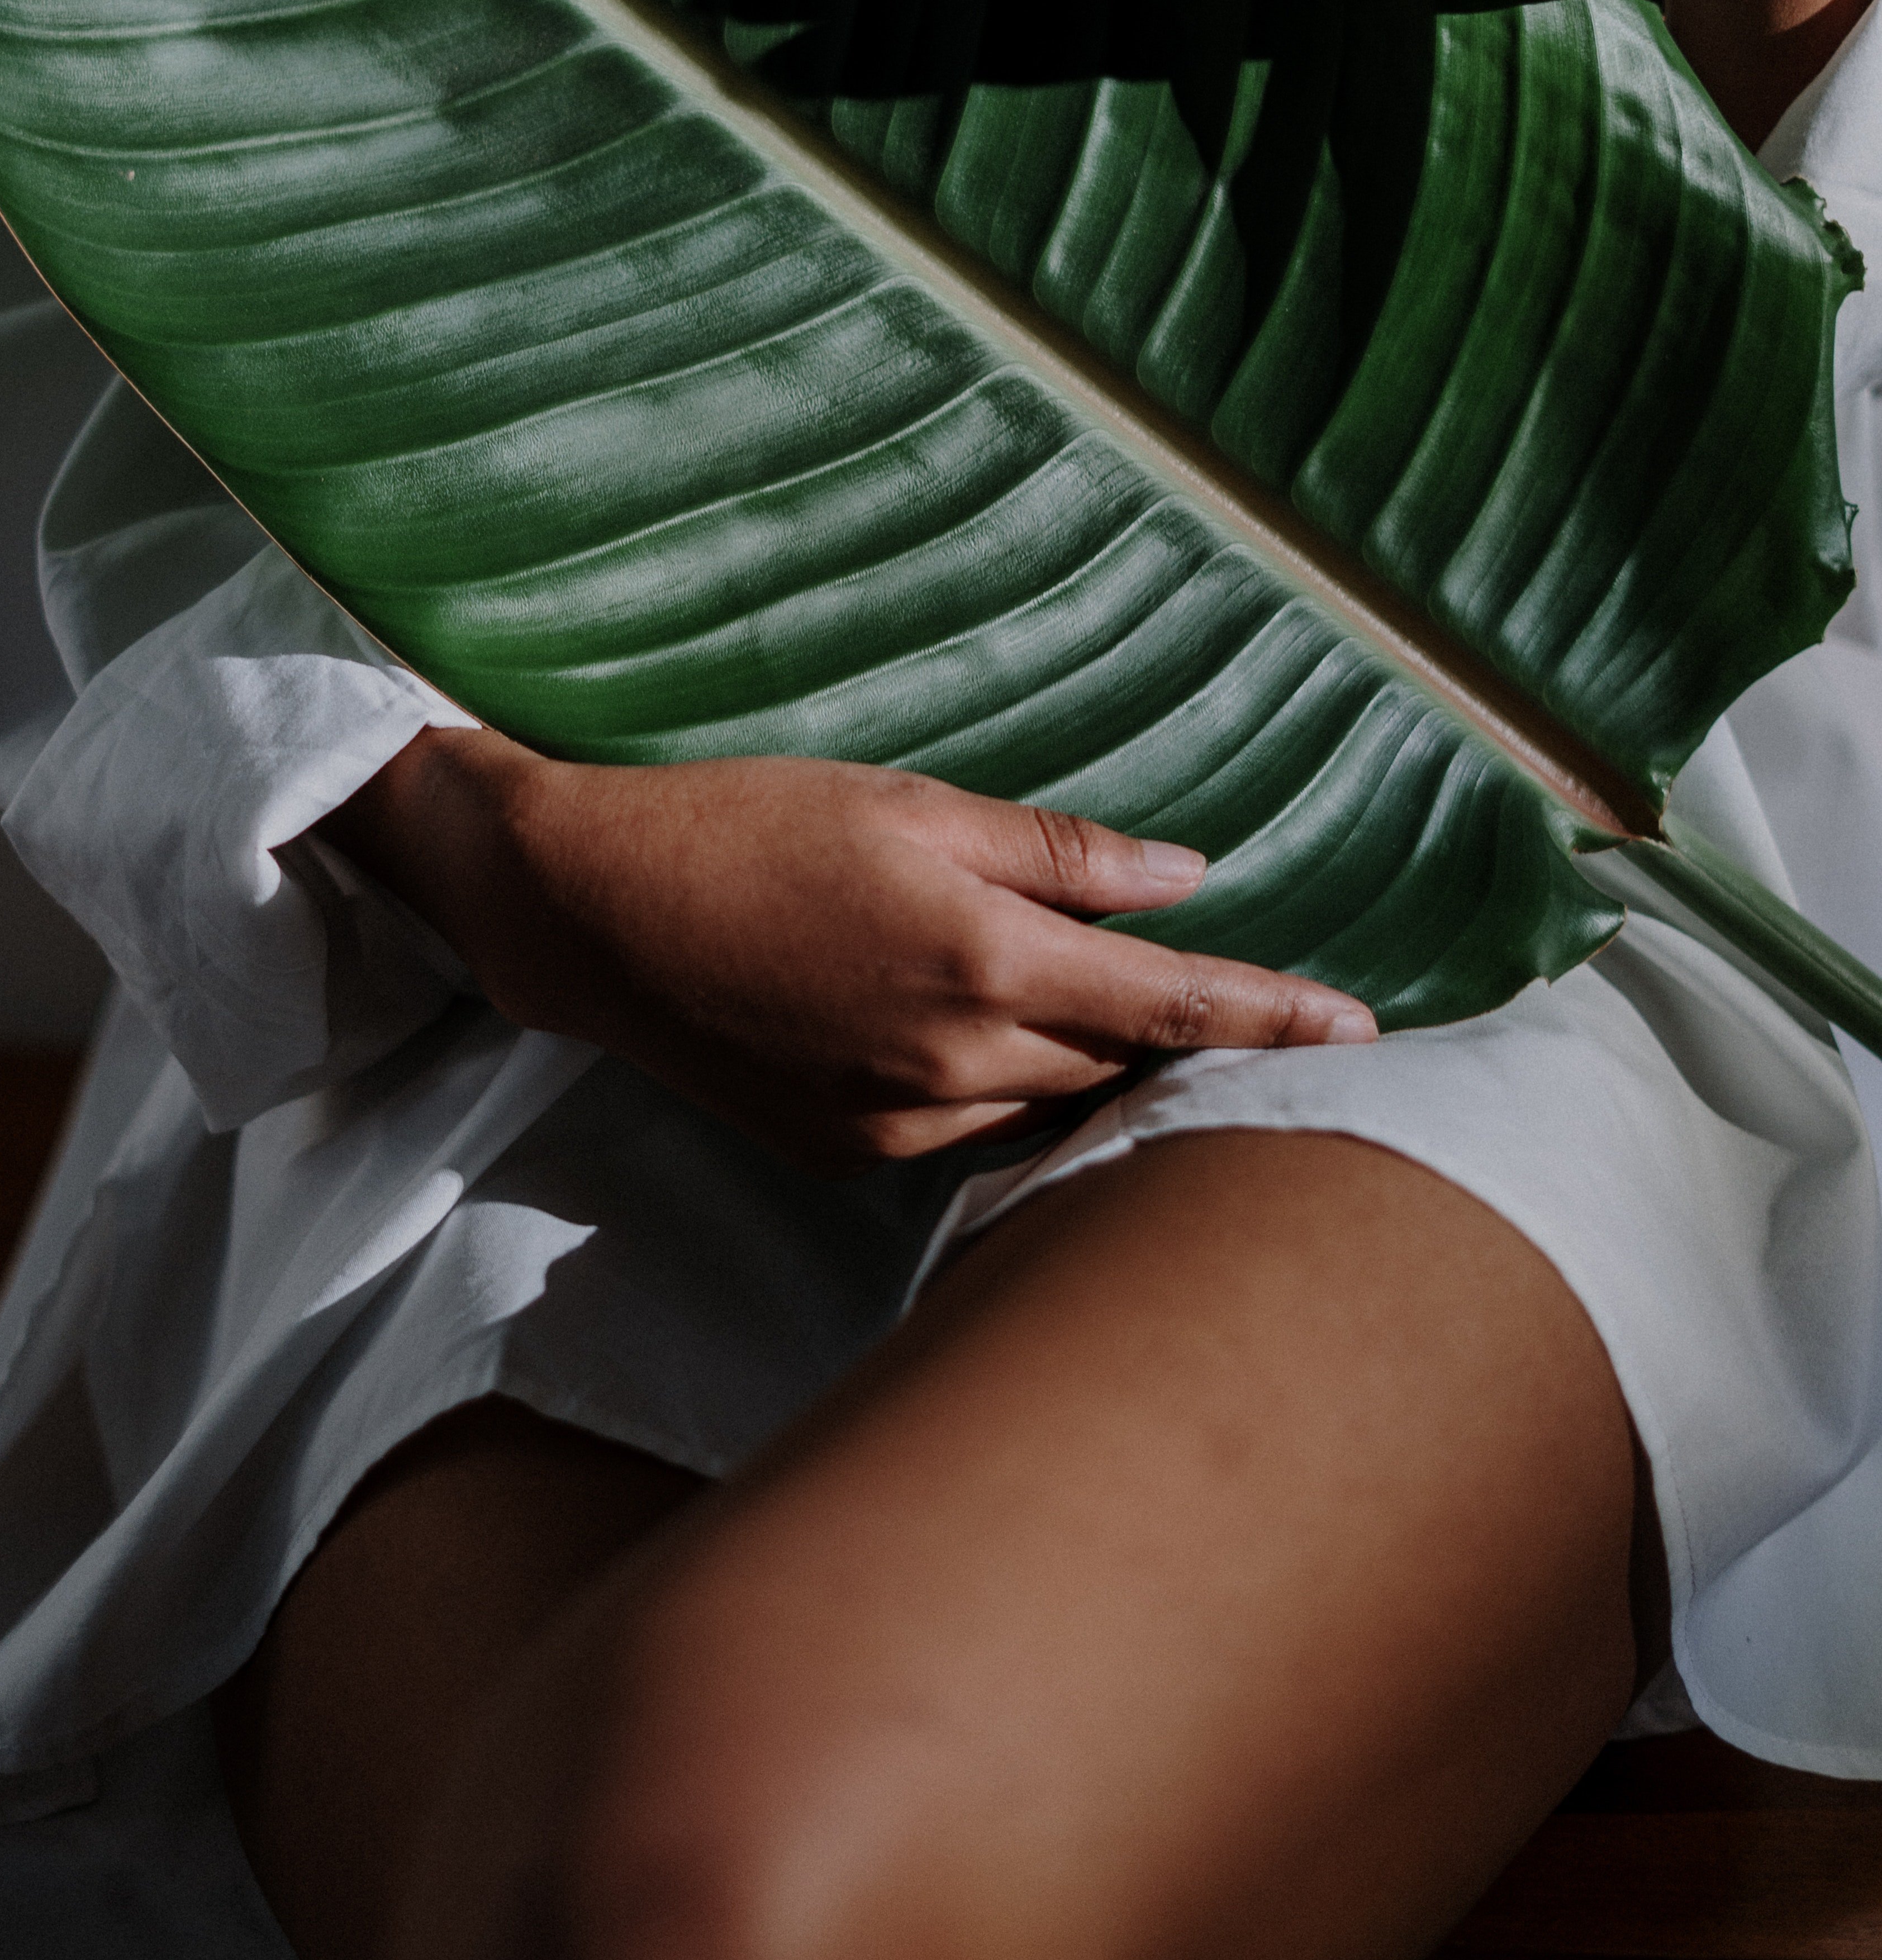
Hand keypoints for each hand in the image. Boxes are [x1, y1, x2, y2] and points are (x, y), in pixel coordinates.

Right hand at [327, 731, 1375, 1169]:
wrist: (593, 914)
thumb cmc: (748, 829)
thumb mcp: (911, 806)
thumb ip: (1058, 853)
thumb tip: (1187, 878)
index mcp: (984, 962)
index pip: (1173, 1007)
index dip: (1276, 1020)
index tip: (1367, 1034)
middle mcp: (954, 1064)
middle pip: (1122, 1073)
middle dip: (1195, 1055)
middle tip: (1265, 1022)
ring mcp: (898, 1125)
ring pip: (1049, 1109)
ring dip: (1100, 1076)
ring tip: (1132, 1032)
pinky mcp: (846, 1154)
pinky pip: (970, 1134)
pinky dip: (1011, 1094)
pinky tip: (1000, 1048)